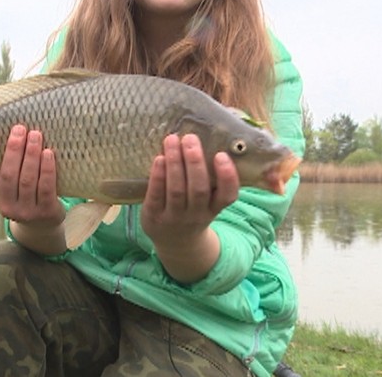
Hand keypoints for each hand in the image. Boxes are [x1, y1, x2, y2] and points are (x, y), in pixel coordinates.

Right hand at [0, 124, 64, 231]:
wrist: (42, 224)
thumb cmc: (22, 195)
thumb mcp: (7, 187)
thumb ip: (3, 167)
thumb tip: (7, 132)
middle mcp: (5, 206)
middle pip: (8, 174)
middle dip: (14, 149)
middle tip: (20, 128)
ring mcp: (25, 211)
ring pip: (27, 179)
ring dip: (31, 154)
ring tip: (35, 135)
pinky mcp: (45, 212)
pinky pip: (45, 187)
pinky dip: (46, 168)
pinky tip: (48, 153)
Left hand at [140, 134, 238, 281]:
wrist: (176, 243)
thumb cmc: (193, 210)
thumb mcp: (208, 202)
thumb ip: (212, 179)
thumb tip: (209, 137)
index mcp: (214, 208)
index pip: (227, 196)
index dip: (227, 177)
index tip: (221, 155)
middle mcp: (196, 215)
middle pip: (199, 189)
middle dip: (195, 162)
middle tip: (190, 138)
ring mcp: (174, 218)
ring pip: (177, 190)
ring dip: (174, 164)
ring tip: (171, 141)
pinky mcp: (154, 217)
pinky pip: (156, 196)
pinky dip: (158, 177)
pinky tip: (158, 159)